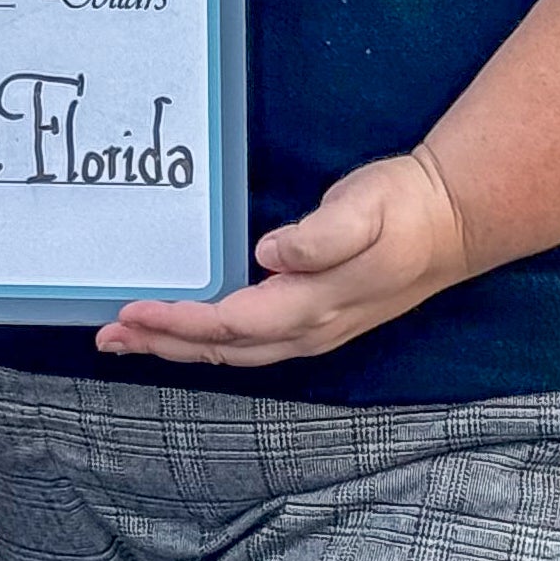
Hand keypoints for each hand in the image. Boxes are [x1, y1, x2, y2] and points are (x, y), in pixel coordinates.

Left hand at [92, 149, 471, 366]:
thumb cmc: (404, 209)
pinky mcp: (314, 319)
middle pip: (221, 349)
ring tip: (130, 340)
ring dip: (178, 348)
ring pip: (233, 351)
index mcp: (312, 305)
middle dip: (162, 345)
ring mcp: (312, 330)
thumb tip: (270, 253)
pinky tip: (186, 332)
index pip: (229, 323)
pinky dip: (207, 340)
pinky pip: (248, 341)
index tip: (131, 314)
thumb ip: (319, 236)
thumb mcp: (365, 209)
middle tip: (107, 337)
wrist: (452, 221)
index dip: (177, 323)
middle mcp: (308, 330)